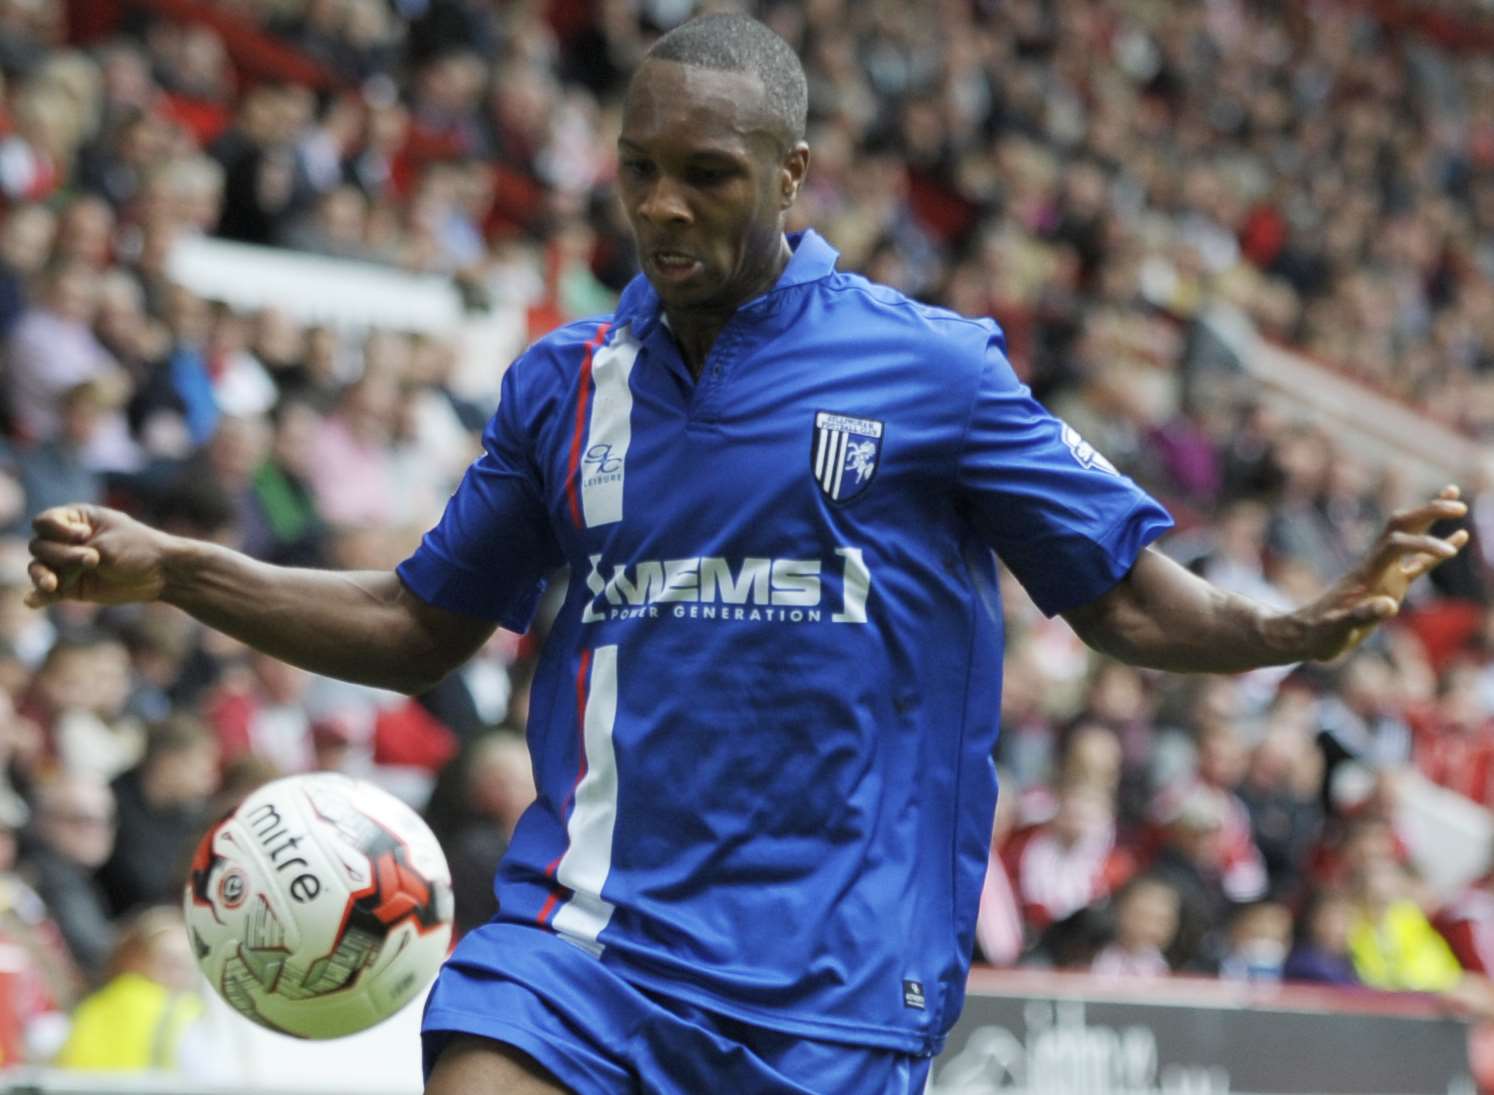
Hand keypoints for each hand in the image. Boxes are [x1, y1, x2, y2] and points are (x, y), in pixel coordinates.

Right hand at [26, 505, 170, 607]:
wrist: (162, 572)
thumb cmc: (138, 549)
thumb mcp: (105, 547)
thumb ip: (73, 559)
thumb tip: (45, 583)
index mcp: (76, 520)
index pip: (44, 522)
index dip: (56, 530)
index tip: (83, 536)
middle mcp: (66, 541)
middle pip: (40, 546)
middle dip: (62, 554)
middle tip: (92, 560)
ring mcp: (67, 564)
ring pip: (39, 568)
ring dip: (42, 575)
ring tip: (52, 585)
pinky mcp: (71, 587)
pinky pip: (48, 593)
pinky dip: (39, 597)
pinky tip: (32, 601)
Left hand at [1292, 486, 1469, 660]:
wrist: (1307, 635)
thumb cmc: (1319, 634)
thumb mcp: (1336, 629)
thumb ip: (1359, 615)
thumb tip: (1389, 604)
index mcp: (1366, 574)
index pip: (1396, 546)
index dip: (1422, 545)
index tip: (1449, 551)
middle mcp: (1377, 567)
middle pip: (1402, 528)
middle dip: (1428, 514)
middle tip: (1458, 504)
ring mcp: (1384, 573)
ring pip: (1410, 538)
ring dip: (1431, 518)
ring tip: (1456, 498)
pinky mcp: (1391, 584)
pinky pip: (1418, 563)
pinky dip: (1436, 550)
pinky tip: (1458, 539)